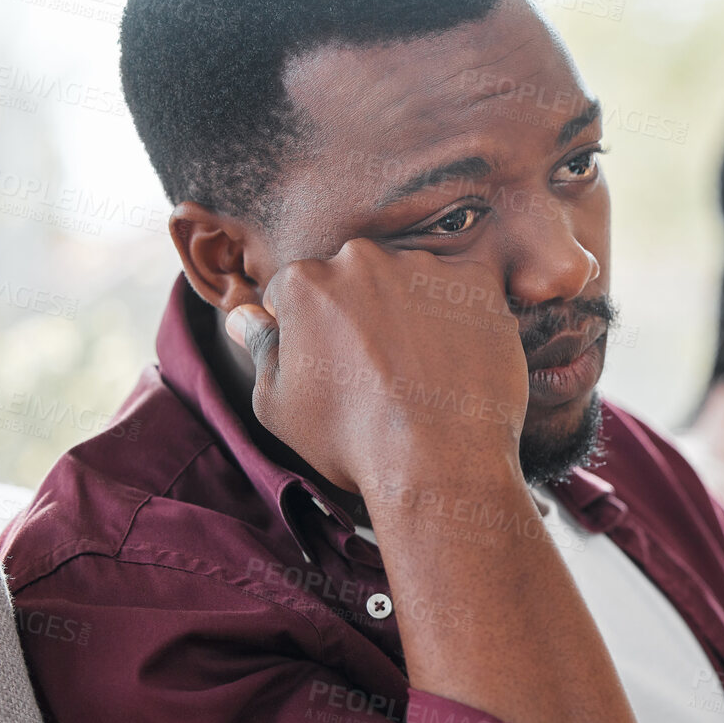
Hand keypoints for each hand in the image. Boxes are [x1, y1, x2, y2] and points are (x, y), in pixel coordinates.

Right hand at [224, 239, 527, 495]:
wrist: (436, 464)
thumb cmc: (350, 441)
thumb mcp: (278, 404)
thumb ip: (261, 349)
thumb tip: (246, 317)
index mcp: (305, 280)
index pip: (301, 291)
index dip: (314, 332)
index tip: (333, 366)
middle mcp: (363, 259)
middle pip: (357, 277)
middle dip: (363, 313)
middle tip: (380, 370)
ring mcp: (424, 268)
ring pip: (412, 280)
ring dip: (414, 312)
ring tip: (422, 371)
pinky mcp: (477, 285)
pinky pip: (466, 291)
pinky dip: (463, 318)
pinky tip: (458, 360)